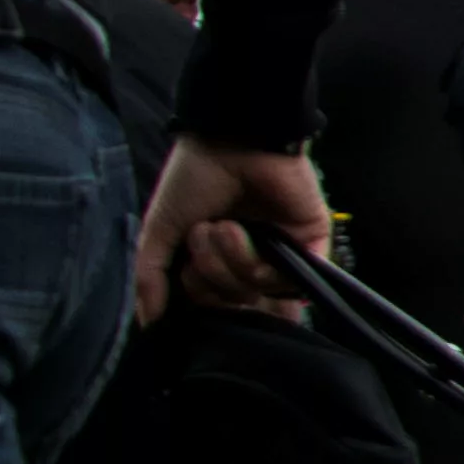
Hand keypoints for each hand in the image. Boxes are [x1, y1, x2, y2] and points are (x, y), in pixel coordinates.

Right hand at [132, 136, 327, 323]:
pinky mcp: (312, 242)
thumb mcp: (159, 231)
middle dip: (210, 272)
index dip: (198, 296)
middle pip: (237, 305)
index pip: (214, 307)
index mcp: (221, 262)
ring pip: (261, 292)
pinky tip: (247, 233)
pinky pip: (296, 280)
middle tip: (203, 232)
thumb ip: (151, 278)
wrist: (228, 140)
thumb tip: (151, 323)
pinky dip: (262, 262)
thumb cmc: (194, 179)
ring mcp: (284, 253)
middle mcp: (253, 262)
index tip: (184, 269)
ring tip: (224, 225)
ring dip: (232, 260)